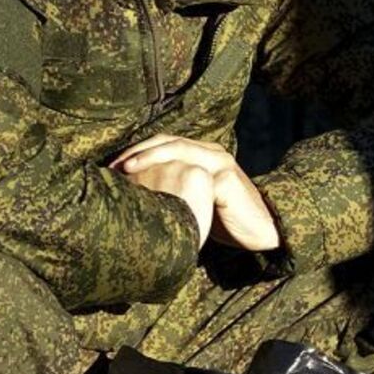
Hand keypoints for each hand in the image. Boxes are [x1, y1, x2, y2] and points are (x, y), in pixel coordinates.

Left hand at [111, 135, 281, 251]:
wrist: (261, 232)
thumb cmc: (224, 220)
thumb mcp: (195, 203)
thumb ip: (174, 193)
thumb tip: (135, 198)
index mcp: (201, 154)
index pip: (163, 144)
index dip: (137, 152)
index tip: (112, 168)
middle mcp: (210, 152)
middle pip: (168, 141)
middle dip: (138, 151)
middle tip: (115, 165)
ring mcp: (220, 163)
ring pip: (179, 149)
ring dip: (150, 156)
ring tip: (128, 168)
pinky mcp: (226, 179)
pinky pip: (196, 173)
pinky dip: (174, 176)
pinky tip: (159, 187)